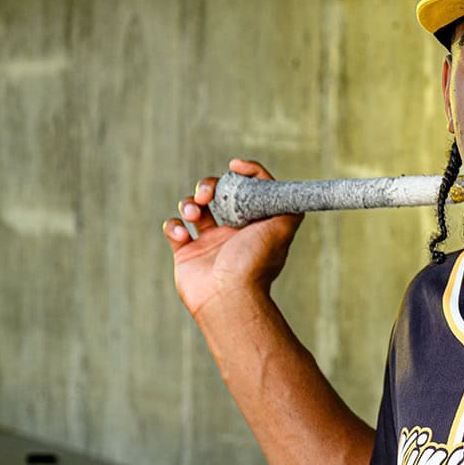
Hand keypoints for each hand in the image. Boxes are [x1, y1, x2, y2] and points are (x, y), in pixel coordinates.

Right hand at [163, 159, 303, 319]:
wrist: (228, 298)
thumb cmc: (254, 263)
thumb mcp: (283, 230)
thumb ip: (290, 207)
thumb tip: (289, 191)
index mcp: (255, 224)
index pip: (250, 190)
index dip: (245, 174)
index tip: (235, 166)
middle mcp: (233, 231)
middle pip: (217, 193)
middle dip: (209, 185)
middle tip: (206, 194)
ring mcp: (208, 242)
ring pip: (192, 207)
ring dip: (188, 203)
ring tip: (194, 215)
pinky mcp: (186, 253)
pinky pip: (173, 228)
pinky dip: (173, 225)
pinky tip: (182, 235)